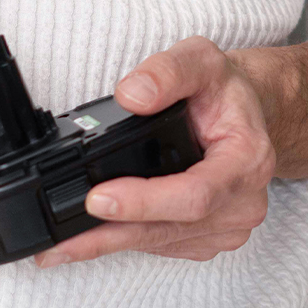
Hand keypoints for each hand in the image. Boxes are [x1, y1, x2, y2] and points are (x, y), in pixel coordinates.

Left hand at [35, 37, 281, 265]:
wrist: (244, 114)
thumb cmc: (224, 91)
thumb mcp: (201, 60)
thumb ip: (168, 72)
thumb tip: (132, 95)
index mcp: (247, 160)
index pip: (195, 194)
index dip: (144, 201)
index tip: (98, 198)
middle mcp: (243, 202)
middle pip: (170, 229)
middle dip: (111, 234)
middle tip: (59, 243)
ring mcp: (228, 227)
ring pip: (161, 243)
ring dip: (111, 244)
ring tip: (61, 247)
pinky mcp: (209, 239)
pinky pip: (163, 247)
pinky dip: (127, 242)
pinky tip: (98, 235)